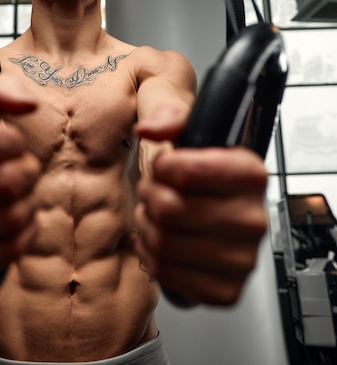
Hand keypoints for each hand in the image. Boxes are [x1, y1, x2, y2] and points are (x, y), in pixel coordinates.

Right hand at [0, 75, 40, 295]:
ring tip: (21, 194)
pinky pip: (6, 253)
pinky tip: (17, 222)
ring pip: (11, 217)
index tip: (12, 141)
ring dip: (29, 202)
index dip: (10, 139)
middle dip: (27, 170)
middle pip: (5, 182)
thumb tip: (26, 104)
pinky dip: (25, 235)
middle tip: (23, 168)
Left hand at [134, 106, 267, 305]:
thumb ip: (167, 113)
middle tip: (155, 190)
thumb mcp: (184, 121)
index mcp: (250, 173)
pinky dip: (153, 257)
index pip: (187, 172)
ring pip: (164, 243)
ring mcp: (243, 257)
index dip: (162, 166)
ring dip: (147, 226)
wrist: (203, 197)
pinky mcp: (225, 288)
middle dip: (149, 196)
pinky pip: (169, 275)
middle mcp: (254, 217)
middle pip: (169, 210)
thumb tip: (149, 128)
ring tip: (155, 214)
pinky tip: (162, 239)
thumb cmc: (194, 160)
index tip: (164, 163)